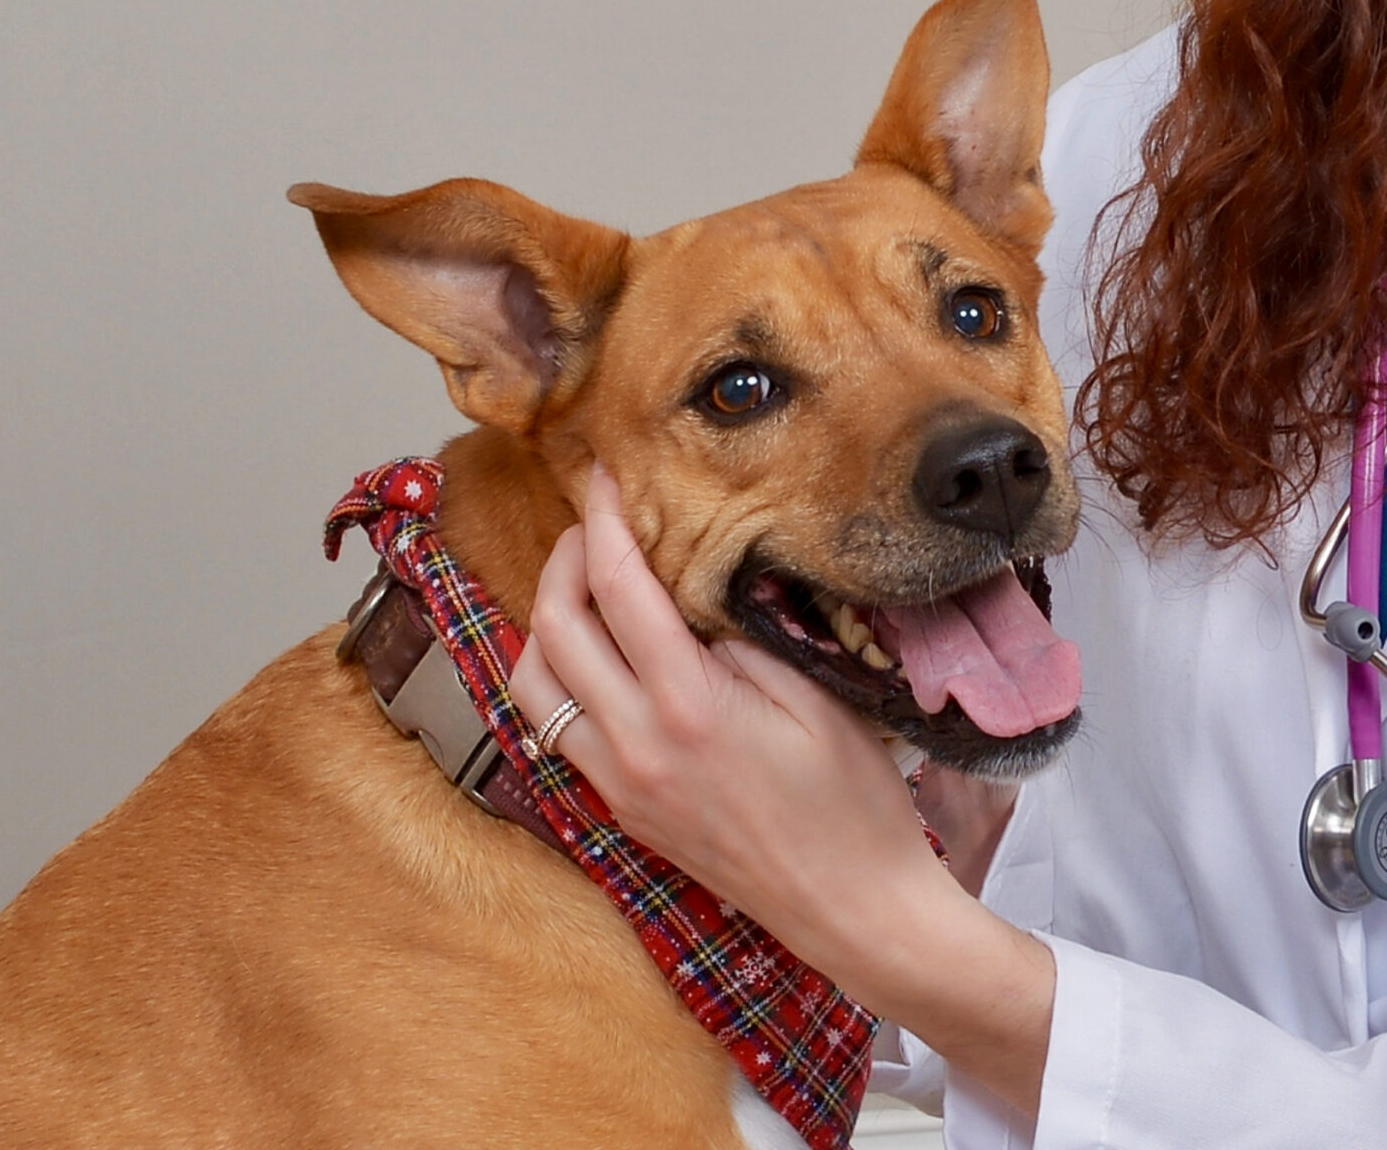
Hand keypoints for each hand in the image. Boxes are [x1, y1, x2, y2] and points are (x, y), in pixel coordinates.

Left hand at [508, 468, 1054, 1116]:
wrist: (849, 906)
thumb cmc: (852, 802)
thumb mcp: (817, 699)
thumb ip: (749, 639)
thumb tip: (700, 589)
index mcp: (690, 709)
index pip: (619, 592)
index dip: (603, 525)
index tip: (604, 480)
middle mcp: (636, 747)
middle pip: (554, 633)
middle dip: (562, 562)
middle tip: (589, 522)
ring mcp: (620, 785)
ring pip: (534, 687)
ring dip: (545, 623)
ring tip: (581, 584)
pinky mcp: (621, 810)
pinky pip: (557, 732)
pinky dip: (559, 678)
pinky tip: (598, 655)